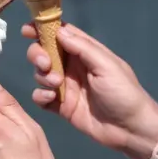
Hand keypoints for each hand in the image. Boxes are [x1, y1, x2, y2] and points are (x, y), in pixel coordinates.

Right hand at [22, 23, 157, 158]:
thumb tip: (59, 31)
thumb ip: (83, 48)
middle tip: (45, 64)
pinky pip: (42, 97)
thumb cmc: (123, 93)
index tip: (27, 29)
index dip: (43, 29)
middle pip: (45, 52)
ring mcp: (66, 87)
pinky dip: (41, 95)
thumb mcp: (107, 66)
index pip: (61, 34)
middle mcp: (74, 67)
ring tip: (56, 84)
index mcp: (86, 53)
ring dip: (42, 76)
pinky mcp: (62, 107)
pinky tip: (50, 99)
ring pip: (41, 74)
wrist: (130, 129)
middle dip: (38, 54)